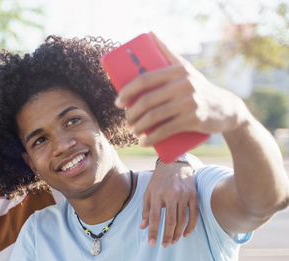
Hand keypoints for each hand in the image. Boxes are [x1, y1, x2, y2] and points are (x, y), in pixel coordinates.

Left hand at [116, 32, 245, 146]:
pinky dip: (151, 138)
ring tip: (134, 131)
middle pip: (147, 101)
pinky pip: (166, 130)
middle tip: (127, 121)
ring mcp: (189, 102)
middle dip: (132, 114)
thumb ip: (168, 52)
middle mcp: (184, 84)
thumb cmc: (198, 88)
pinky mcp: (193, 119)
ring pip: (154, 117)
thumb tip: (150, 33)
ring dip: (139, 127)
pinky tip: (144, 142)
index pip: (145, 79)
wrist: (227, 108)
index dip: (127, 92)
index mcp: (178, 70)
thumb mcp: (186, 68)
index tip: (118, 103)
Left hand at [143, 162, 198, 246]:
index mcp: (157, 194)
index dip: (153, 231)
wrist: (175, 164)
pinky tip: (186, 234)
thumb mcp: (148, 192)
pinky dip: (191, 226)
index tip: (152, 243)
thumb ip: (146, 210)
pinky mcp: (194, 195)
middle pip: (170, 220)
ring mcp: (184, 195)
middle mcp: (171, 195)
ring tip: (173, 241)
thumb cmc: (159, 180)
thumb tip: (143, 227)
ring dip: (178, 233)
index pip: (155, 217)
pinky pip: (194, 214)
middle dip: (167, 235)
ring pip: (182, 219)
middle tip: (164, 245)